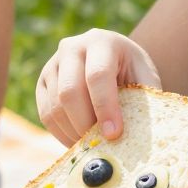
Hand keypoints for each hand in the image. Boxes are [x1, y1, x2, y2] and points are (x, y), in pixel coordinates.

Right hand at [36, 30, 161, 144]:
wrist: (113, 60)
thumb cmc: (133, 72)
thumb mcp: (146, 79)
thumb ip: (144, 100)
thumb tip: (142, 133)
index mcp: (102, 42)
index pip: (98, 75)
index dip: (105, 107)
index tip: (113, 134)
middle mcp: (72, 48)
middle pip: (70, 91)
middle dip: (85, 124)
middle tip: (101, 145)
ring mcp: (52, 64)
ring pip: (55, 106)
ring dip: (73, 132)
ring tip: (93, 145)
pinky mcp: (42, 83)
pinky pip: (45, 114)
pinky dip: (61, 134)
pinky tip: (79, 142)